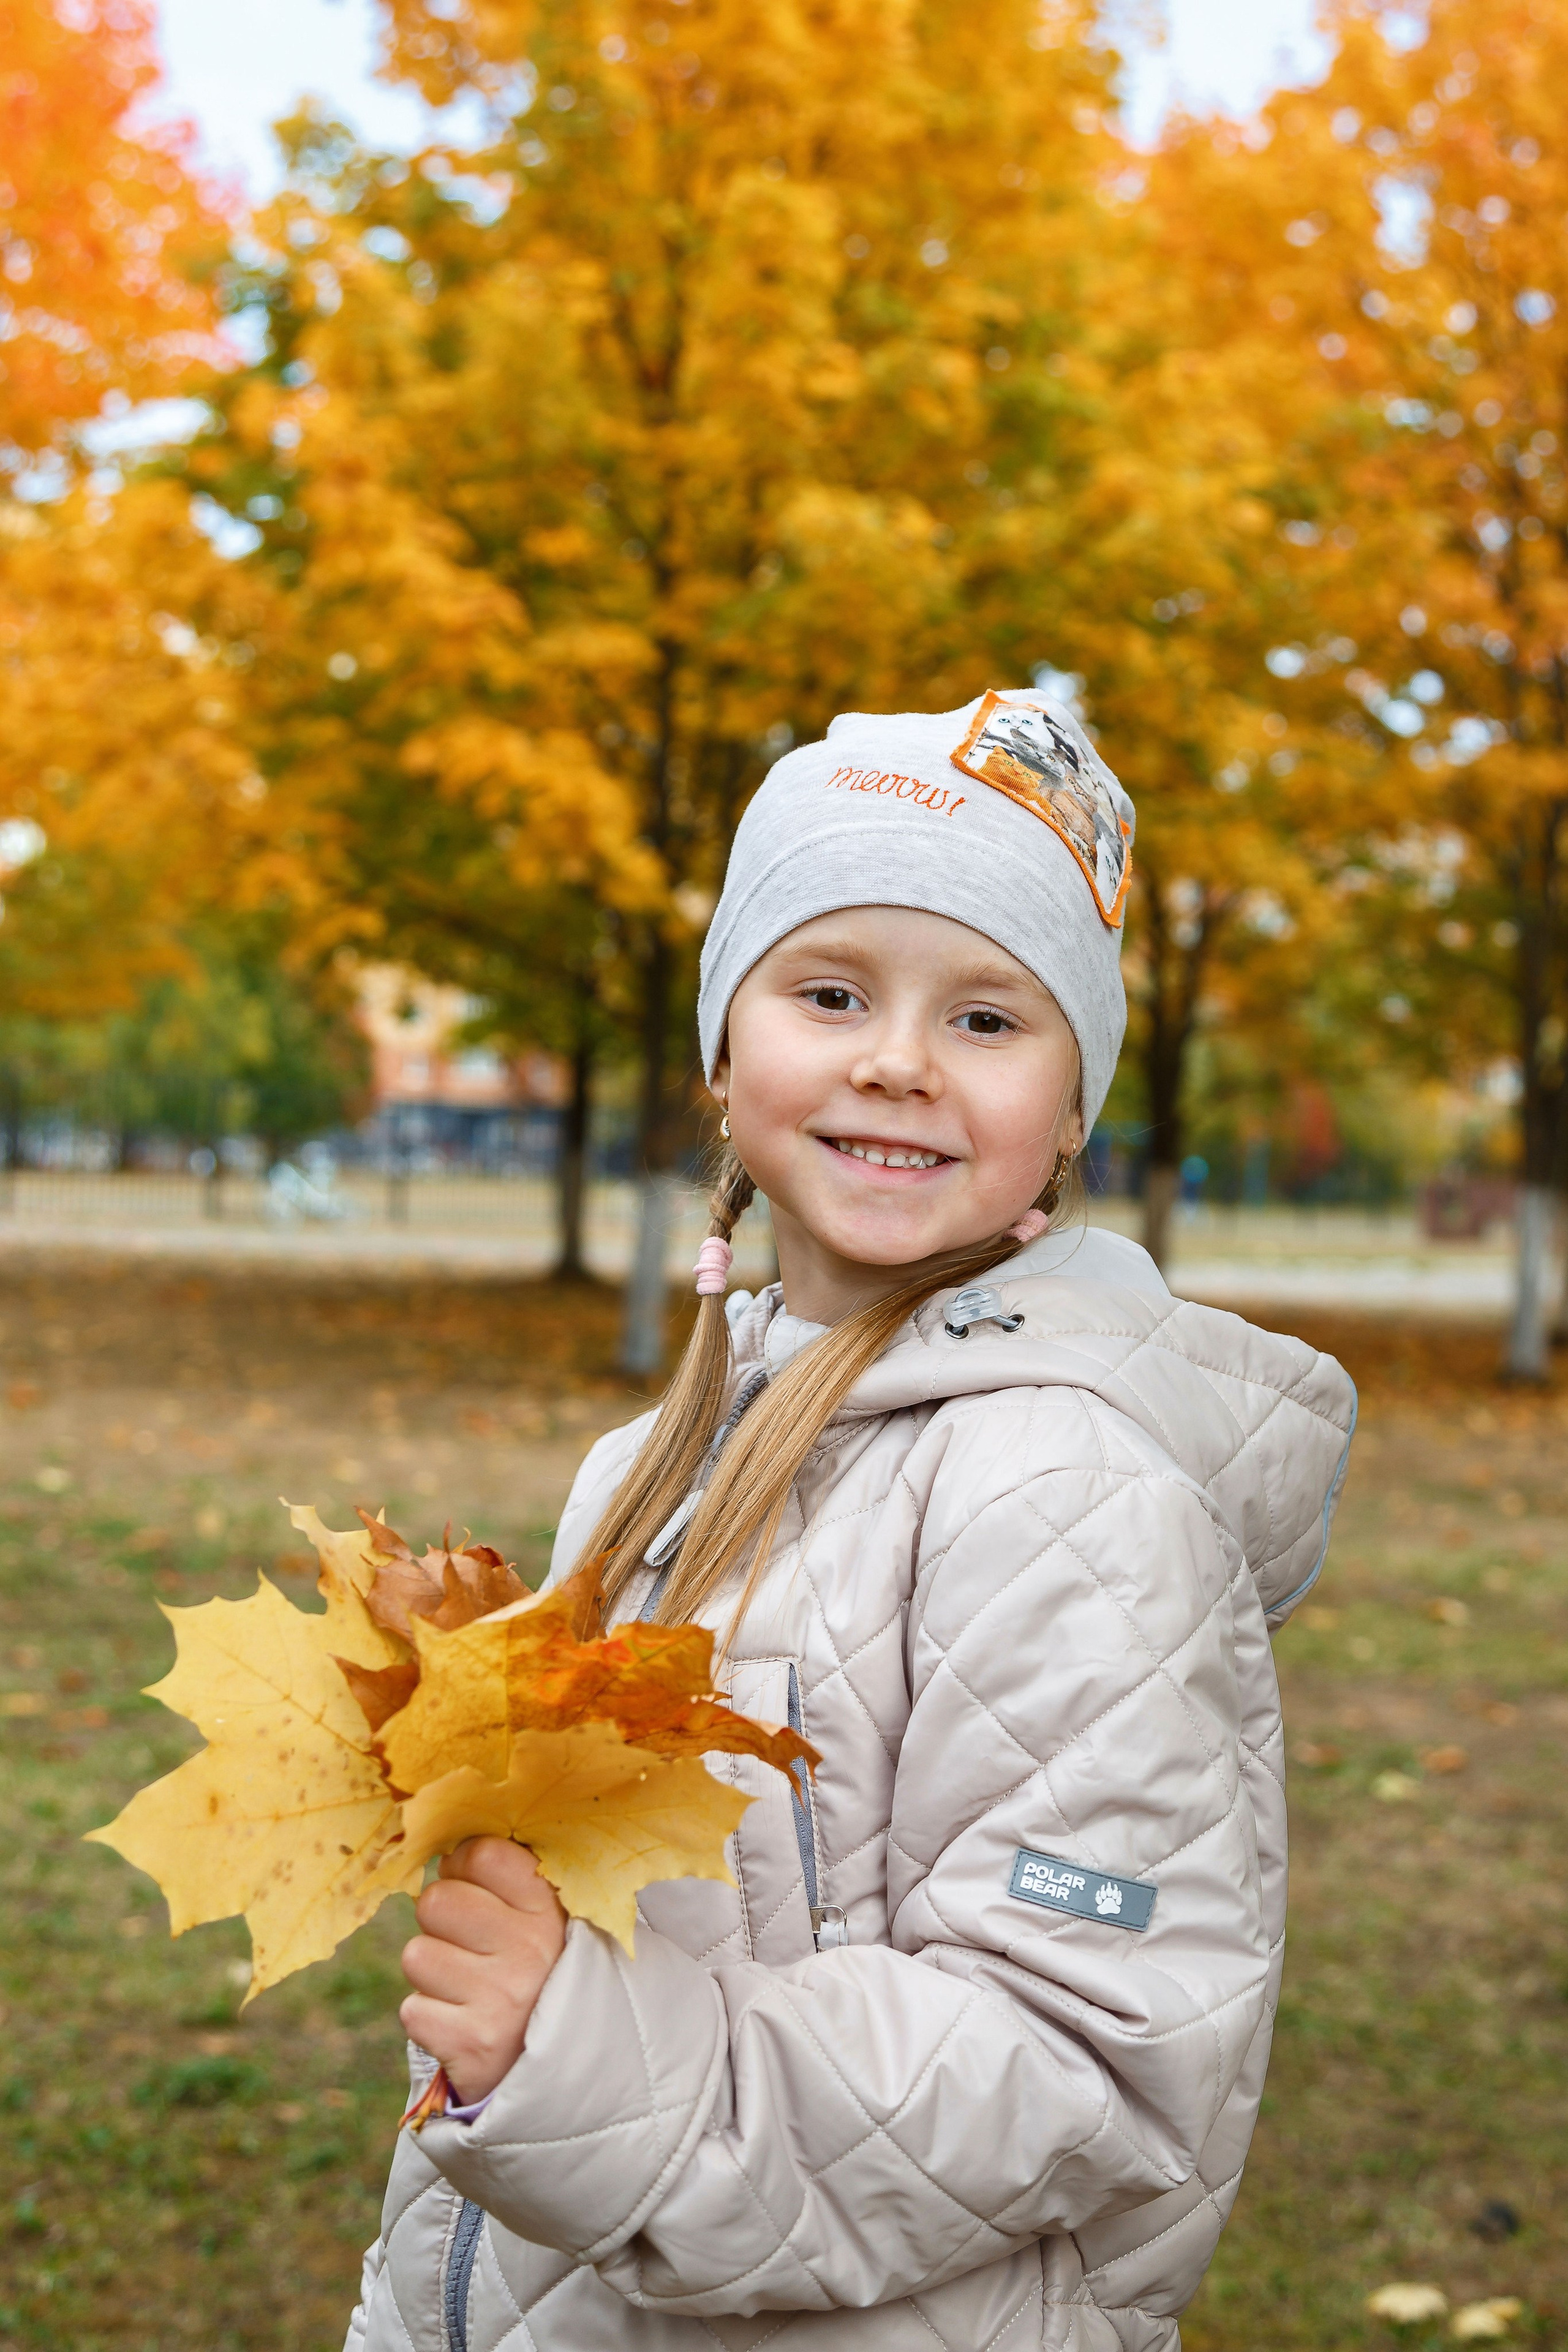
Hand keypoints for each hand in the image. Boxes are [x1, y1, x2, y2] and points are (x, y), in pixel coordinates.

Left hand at [400, 1838, 567, 2103]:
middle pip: (436, 1900)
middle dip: (439, 1921)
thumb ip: (508, 1881)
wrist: (561, 2075)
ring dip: (432, 1973)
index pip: (484, 1854)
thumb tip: (446, 1849)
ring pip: (416, 1955)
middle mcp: (529, 1950)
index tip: (473, 1884)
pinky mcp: (469, 2044)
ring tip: (466, 1988)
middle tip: (466, 1944)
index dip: (463, 1865)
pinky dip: (429, 2018)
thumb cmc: (538, 1978)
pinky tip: (461, 2023)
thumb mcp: (545, 1924)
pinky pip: (412, 2010)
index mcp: (550, 1910)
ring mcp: (500, 1999)